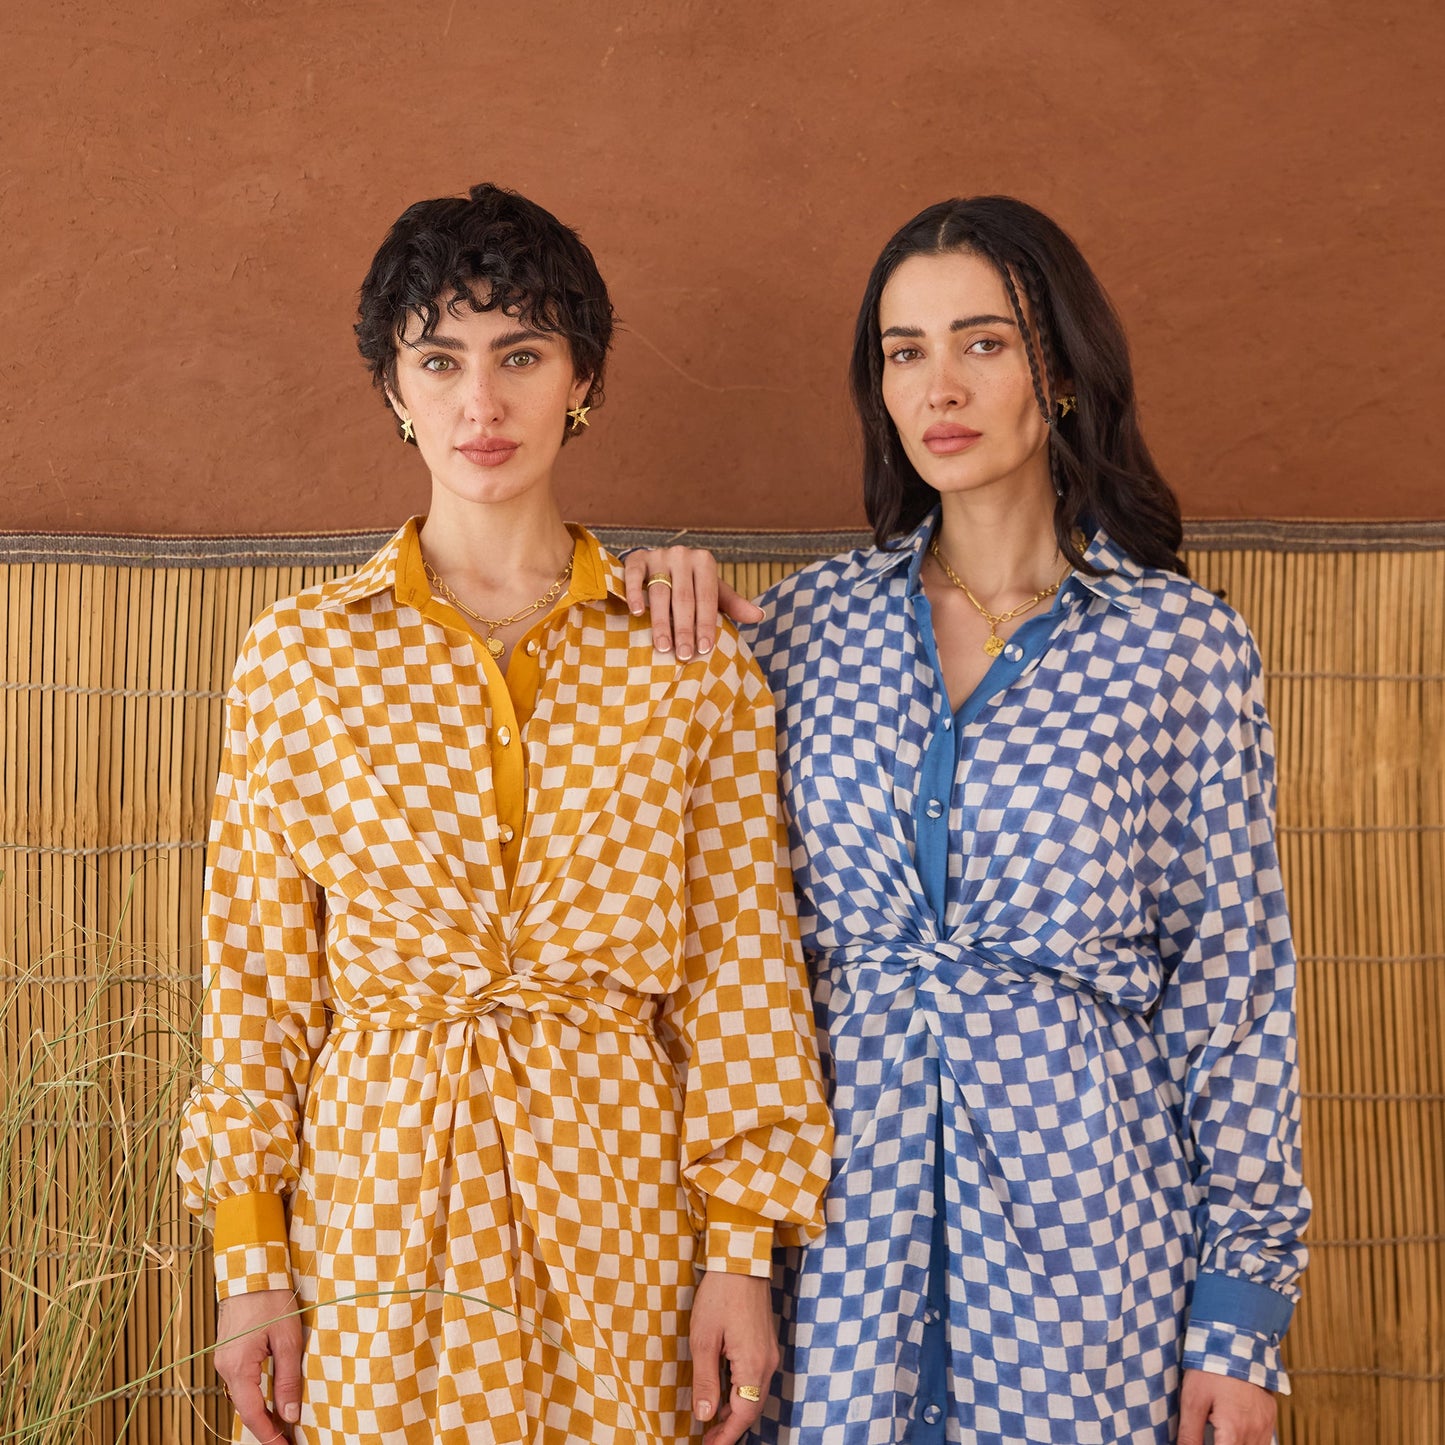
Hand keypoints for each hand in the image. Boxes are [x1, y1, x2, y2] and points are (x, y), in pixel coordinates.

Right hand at [214, 1288, 303, 1441]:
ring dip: (261, 1410)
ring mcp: (224, 1359)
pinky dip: (256, 1393)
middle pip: (245, 1407)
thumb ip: (287, 1377)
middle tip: (287, 1439)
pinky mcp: (229, 1350)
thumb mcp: (287, 1338)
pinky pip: (241, 1381)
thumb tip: (290, 1413)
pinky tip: (271, 1397)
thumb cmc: (271, 1299)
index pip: (252, 1414)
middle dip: (266, 1426)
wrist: (251, 1269)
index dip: (269, 1435)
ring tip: (283, 1423)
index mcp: (237, 1368)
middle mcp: (225, 1368)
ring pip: (243, 1395)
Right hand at [623, 545, 764, 659]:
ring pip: (659, 592)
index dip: (706, 624)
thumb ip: (733, 604)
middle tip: (684, 655)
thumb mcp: (712, 591)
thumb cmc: (690, 583)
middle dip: (684, 629)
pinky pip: (634, 575)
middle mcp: (682, 555)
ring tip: (663, 646)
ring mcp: (658, 555)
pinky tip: (636, 613)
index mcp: (704, 562)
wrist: (660, 562)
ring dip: (660, 622)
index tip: (704, 648)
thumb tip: (759, 616)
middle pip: (684, 598)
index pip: (707, 597)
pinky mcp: (636, 557)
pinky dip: (634, 594)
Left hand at [689, 1270, 779, 1444]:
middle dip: (731, 1427)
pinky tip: (723, 1393)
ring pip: (754, 1393)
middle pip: (752, 1407)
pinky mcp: (765, 1342)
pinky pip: (755, 1378)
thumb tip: (706, 1416)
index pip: (743, 1415)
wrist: (741, 1260)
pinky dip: (740, 1392)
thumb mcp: (704, 1339)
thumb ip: (706, 1380)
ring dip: (735, 1410)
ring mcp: (769, 1352)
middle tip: (708, 1440)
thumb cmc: (720, 1296)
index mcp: (753, 1365)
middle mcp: (767, 1363)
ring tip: (712, 1421)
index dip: (726, 1436)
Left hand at [1178, 1367, 1275, 1444]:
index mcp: (1234, 1431)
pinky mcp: (1270, 1417)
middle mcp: (1255, 1433)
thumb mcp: (1192, 1400)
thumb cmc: (1211, 1369)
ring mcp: (1266, 1425)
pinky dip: (1250, 1443)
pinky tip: (1235, 1436)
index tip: (1206, 1440)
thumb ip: (1190, 1434)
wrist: (1235, 1340)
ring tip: (1220, 1436)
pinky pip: (1264, 1442)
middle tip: (1211, 1435)